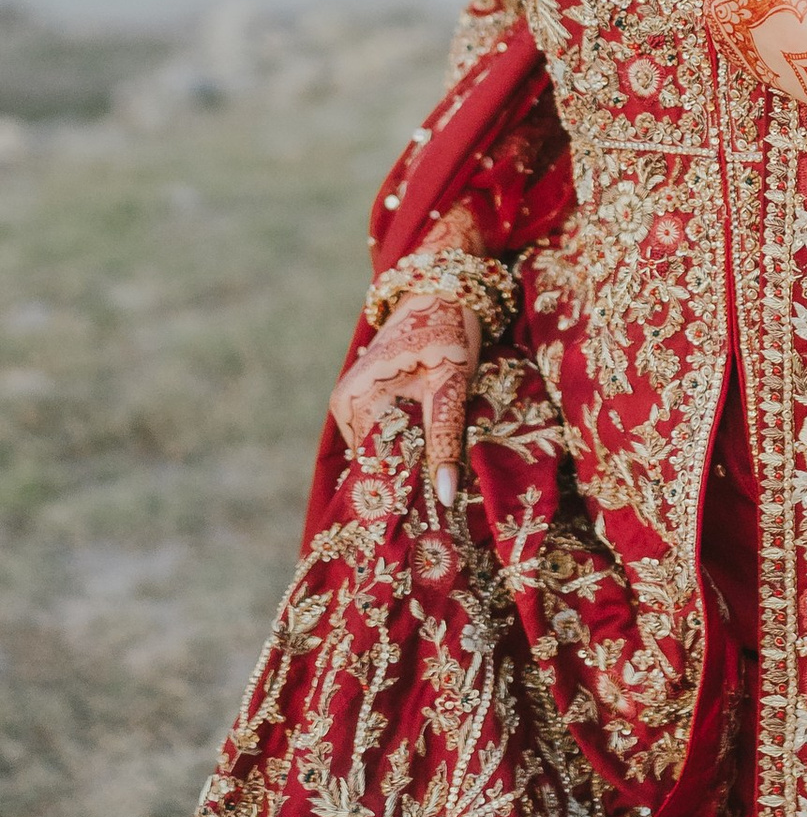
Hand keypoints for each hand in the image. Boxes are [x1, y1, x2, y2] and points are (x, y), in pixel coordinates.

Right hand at [332, 281, 481, 507]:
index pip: (376, 467)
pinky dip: (404, 452)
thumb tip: (444, 496)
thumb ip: (445, 438)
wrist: (441, 288)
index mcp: (359, 402)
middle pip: (376, 463)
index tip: (429, 528)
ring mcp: (352, 404)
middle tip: (441, 519)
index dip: (403, 498)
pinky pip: (382, 438)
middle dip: (406, 488)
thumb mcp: (451, 384)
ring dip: (407, 470)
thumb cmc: (448, 329)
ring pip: (380, 453)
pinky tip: (428, 467)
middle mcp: (346, 406)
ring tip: (439, 497)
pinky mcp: (365, 402)